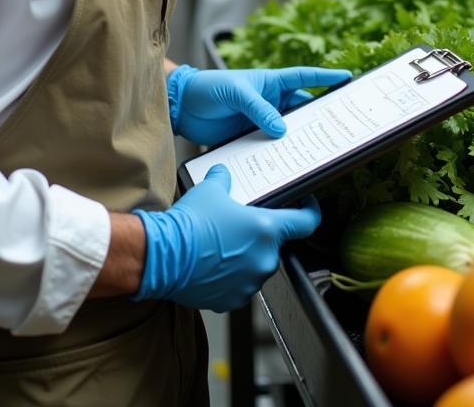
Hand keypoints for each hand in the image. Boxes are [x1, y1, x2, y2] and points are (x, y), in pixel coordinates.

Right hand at [134, 164, 320, 311]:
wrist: (164, 256)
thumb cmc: (190, 223)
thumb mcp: (210, 190)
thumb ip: (224, 179)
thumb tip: (223, 173)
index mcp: (267, 230)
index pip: (305, 222)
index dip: (310, 212)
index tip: (307, 206)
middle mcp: (264, 259)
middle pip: (273, 245)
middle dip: (260, 236)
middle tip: (240, 226)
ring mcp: (250, 283)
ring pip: (256, 266)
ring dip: (245, 257)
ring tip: (221, 246)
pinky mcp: (234, 300)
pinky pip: (240, 286)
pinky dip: (231, 277)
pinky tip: (213, 265)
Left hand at [167, 65, 351, 145]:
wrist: (182, 107)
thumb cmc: (209, 88)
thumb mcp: (235, 92)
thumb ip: (258, 109)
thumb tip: (282, 129)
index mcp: (270, 83)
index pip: (303, 78)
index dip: (324, 78)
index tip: (347, 78)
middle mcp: (270, 102)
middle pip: (301, 109)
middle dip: (319, 117)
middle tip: (339, 127)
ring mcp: (261, 122)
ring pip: (288, 131)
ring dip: (300, 140)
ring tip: (318, 151)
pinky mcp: (250, 139)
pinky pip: (270, 148)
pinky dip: (279, 155)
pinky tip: (288, 165)